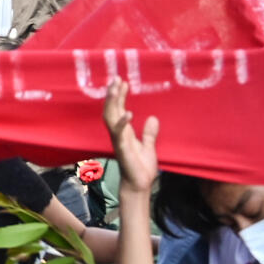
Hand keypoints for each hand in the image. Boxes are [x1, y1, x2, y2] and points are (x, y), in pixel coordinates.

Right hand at [101, 77, 160, 195]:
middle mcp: (118, 134)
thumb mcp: (148, 146)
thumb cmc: (141, 167)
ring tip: (116, 88)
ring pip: (110, 117)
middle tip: (116, 78)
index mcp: (124, 132)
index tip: (122, 82)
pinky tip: (128, 112)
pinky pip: (119, 133)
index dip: (119, 96)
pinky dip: (122, 122)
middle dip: (112, 94)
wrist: (140, 184)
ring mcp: (118, 140)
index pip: (118, 109)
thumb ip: (149, 133)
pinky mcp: (122, 148)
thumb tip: (152, 118)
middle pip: (111, 110)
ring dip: (112, 102)